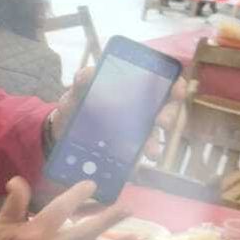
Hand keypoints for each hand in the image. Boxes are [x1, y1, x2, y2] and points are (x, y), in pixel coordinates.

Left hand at [51, 69, 185, 160]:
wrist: (61, 131)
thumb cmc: (74, 105)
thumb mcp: (76, 91)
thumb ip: (82, 81)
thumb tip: (88, 73)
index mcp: (130, 91)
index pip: (161, 85)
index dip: (175, 86)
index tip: (178, 88)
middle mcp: (137, 111)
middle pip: (164, 110)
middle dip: (169, 115)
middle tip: (162, 122)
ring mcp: (133, 131)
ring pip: (153, 135)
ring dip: (155, 142)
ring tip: (151, 152)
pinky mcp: (124, 149)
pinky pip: (136, 154)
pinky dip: (137, 159)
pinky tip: (135, 166)